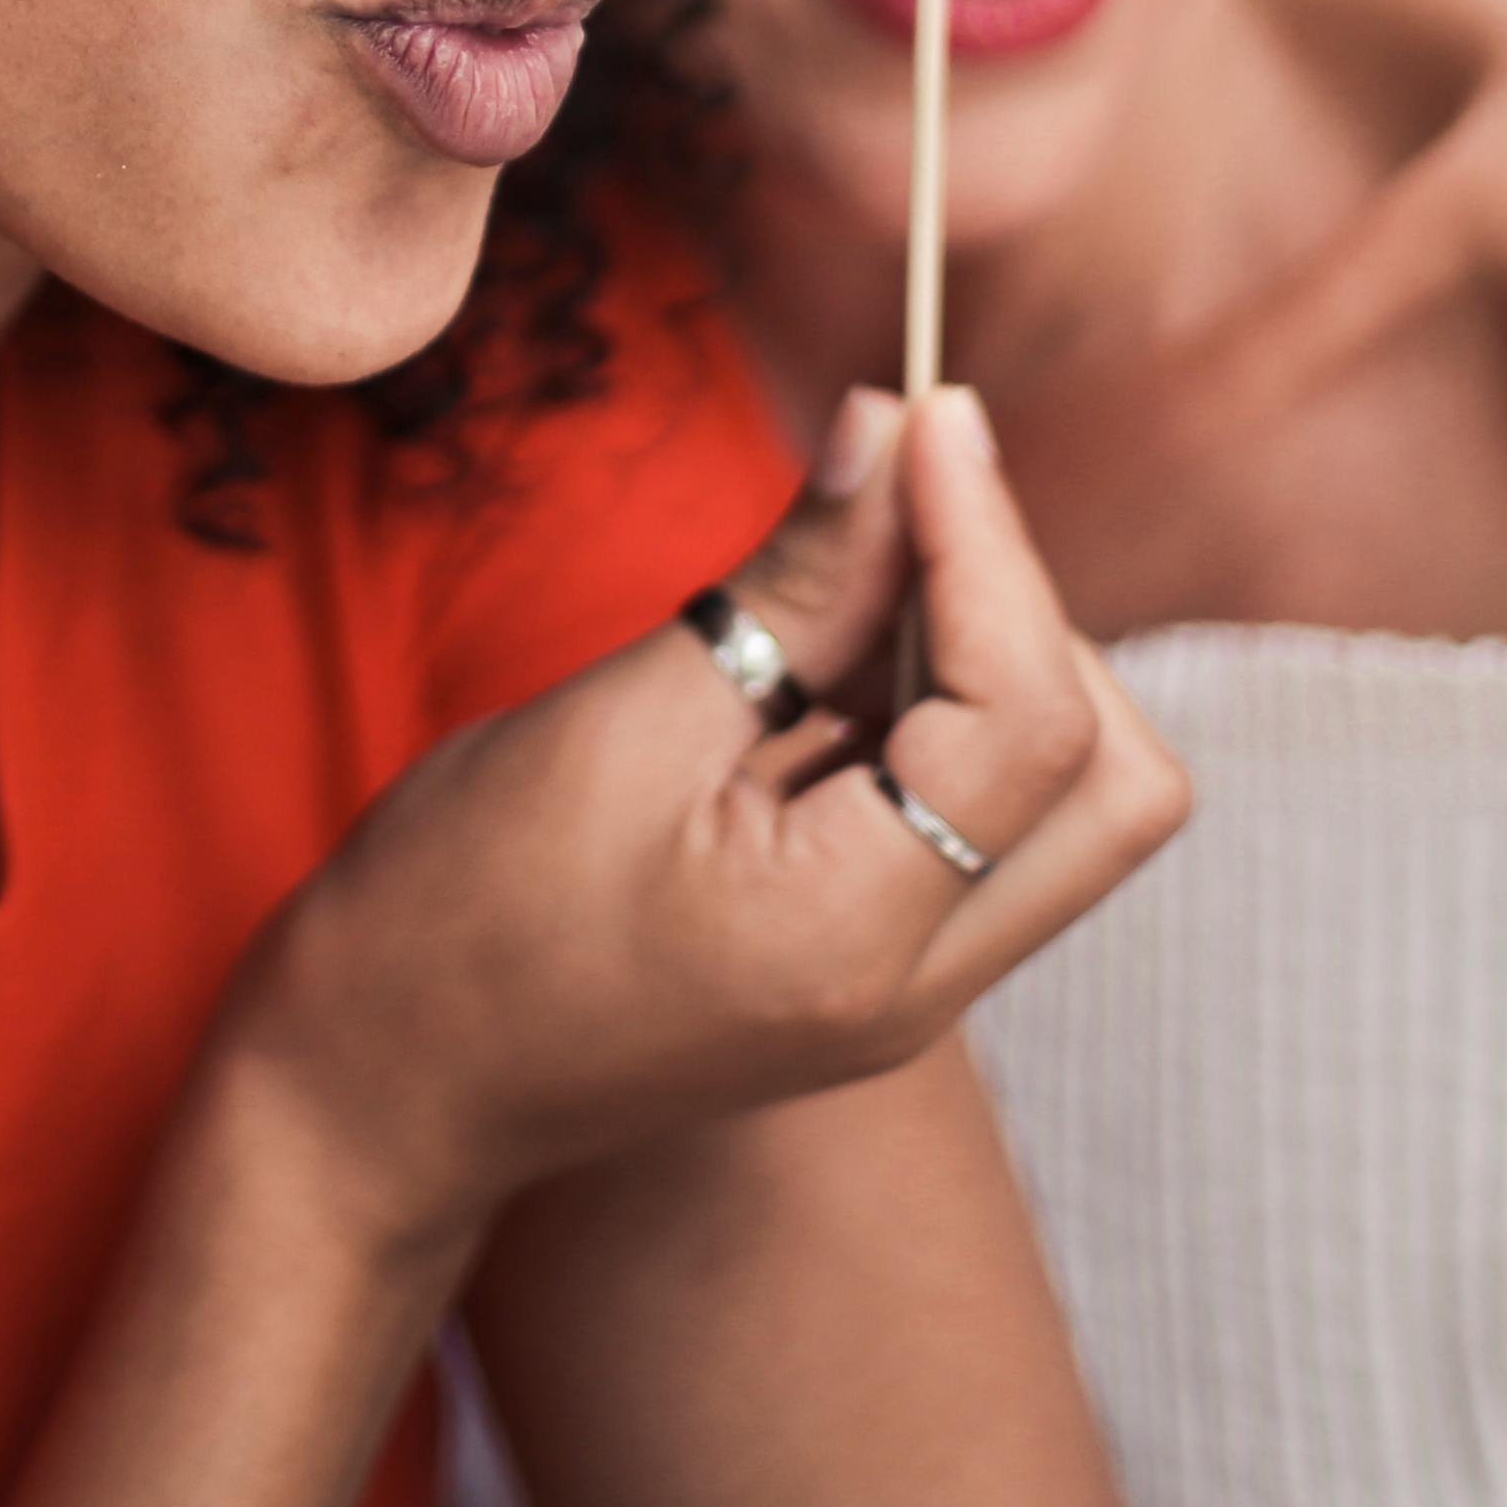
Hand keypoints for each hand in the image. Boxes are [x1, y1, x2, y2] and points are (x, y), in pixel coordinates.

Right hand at [216, 383, 1189, 1254]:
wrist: (384, 1089)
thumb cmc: (458, 915)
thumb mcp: (617, 722)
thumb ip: (788, 587)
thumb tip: (893, 427)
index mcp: (853, 943)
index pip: (1036, 721)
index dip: (994, 541)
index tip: (927, 417)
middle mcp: (922, 990)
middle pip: (1122, 785)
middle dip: (1034, 618)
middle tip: (895, 515)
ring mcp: (913, 993)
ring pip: (1074, 801)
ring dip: (995, 661)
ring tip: (837, 592)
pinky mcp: (883, 967)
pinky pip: (989, 820)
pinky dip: (944, 713)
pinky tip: (824, 657)